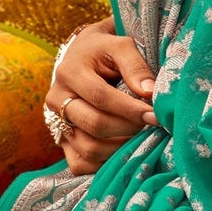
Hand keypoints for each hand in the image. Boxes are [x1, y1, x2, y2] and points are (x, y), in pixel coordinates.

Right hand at [48, 17, 159, 174]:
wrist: (84, 57)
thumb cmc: (106, 51)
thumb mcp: (120, 46)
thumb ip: (135, 66)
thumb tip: (150, 92)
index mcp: (69, 72)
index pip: (100, 97)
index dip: (130, 109)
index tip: (155, 115)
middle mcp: (57, 99)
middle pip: (93, 125)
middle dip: (128, 129)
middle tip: (150, 126)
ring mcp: (56, 122)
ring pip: (88, 148)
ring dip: (120, 148)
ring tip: (141, 138)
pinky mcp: (62, 140)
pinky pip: (80, 163)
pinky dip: (104, 164)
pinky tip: (124, 152)